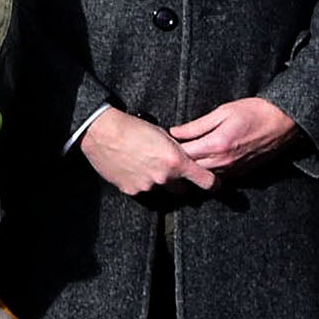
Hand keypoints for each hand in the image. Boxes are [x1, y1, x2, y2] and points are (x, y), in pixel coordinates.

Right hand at [80, 107, 206, 199]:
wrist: (104, 133)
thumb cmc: (133, 128)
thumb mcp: (163, 134)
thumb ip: (177, 149)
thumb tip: (184, 156)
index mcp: (176, 162)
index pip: (204, 181)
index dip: (212, 183)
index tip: (214, 184)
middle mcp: (164, 178)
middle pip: (182, 190)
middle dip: (180, 182)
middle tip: (171, 170)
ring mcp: (147, 187)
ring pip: (160, 189)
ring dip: (157, 181)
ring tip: (144, 164)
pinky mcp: (131, 190)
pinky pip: (141, 190)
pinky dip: (140, 181)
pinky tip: (132, 168)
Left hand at [168, 97, 301, 184]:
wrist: (282, 122)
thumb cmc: (254, 111)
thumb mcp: (223, 111)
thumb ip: (197, 125)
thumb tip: (175, 132)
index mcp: (217, 144)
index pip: (185, 154)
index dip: (172, 150)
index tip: (164, 144)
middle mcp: (224, 162)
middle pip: (192, 169)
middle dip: (180, 162)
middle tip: (169, 154)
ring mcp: (233, 170)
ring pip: (205, 175)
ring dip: (194, 168)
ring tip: (184, 158)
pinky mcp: (241, 173)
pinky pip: (219, 176)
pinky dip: (209, 170)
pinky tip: (204, 162)